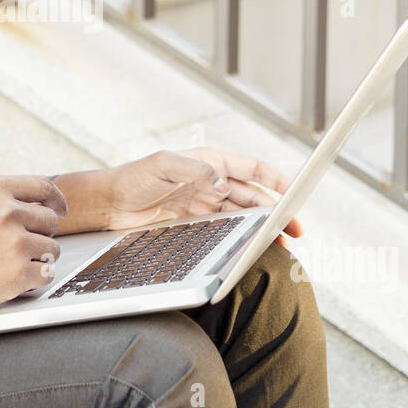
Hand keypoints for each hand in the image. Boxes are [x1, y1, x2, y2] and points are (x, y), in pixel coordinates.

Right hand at [0, 175, 67, 322]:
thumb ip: (7, 200)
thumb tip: (46, 205)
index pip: (44, 186)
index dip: (57, 200)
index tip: (61, 210)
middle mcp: (7, 211)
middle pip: (51, 220)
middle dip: (41, 235)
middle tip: (16, 248)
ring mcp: (15, 242)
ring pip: (53, 249)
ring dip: (38, 259)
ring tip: (7, 264)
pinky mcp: (19, 273)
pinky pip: (47, 274)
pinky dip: (34, 280)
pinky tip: (10, 279)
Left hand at [103, 147, 302, 246]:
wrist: (110, 205)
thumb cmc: (133, 178)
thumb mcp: (163, 166)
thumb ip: (195, 172)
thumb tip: (223, 184)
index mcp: (210, 162)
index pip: (252, 168)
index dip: (277, 179)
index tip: (297, 191)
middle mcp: (212, 182)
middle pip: (254, 196)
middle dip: (277, 210)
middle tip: (295, 229)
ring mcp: (206, 203)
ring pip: (244, 215)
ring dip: (263, 227)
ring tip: (281, 242)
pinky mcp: (197, 223)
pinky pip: (227, 229)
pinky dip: (243, 237)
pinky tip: (254, 246)